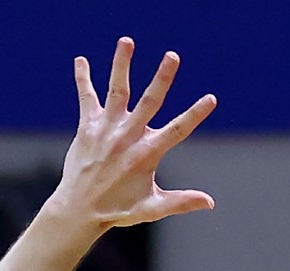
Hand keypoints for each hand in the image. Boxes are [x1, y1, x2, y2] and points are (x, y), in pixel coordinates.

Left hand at [50, 39, 216, 236]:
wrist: (79, 209)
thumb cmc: (117, 210)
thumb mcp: (152, 207)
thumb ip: (181, 201)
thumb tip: (210, 202)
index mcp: (147, 154)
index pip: (178, 130)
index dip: (195, 114)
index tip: (211, 98)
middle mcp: (128, 136)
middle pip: (150, 101)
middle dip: (162, 78)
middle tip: (172, 56)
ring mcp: (107, 129)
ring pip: (117, 90)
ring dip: (121, 64)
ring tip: (127, 41)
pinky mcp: (88, 127)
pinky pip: (86, 98)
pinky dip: (83, 79)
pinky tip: (81, 60)